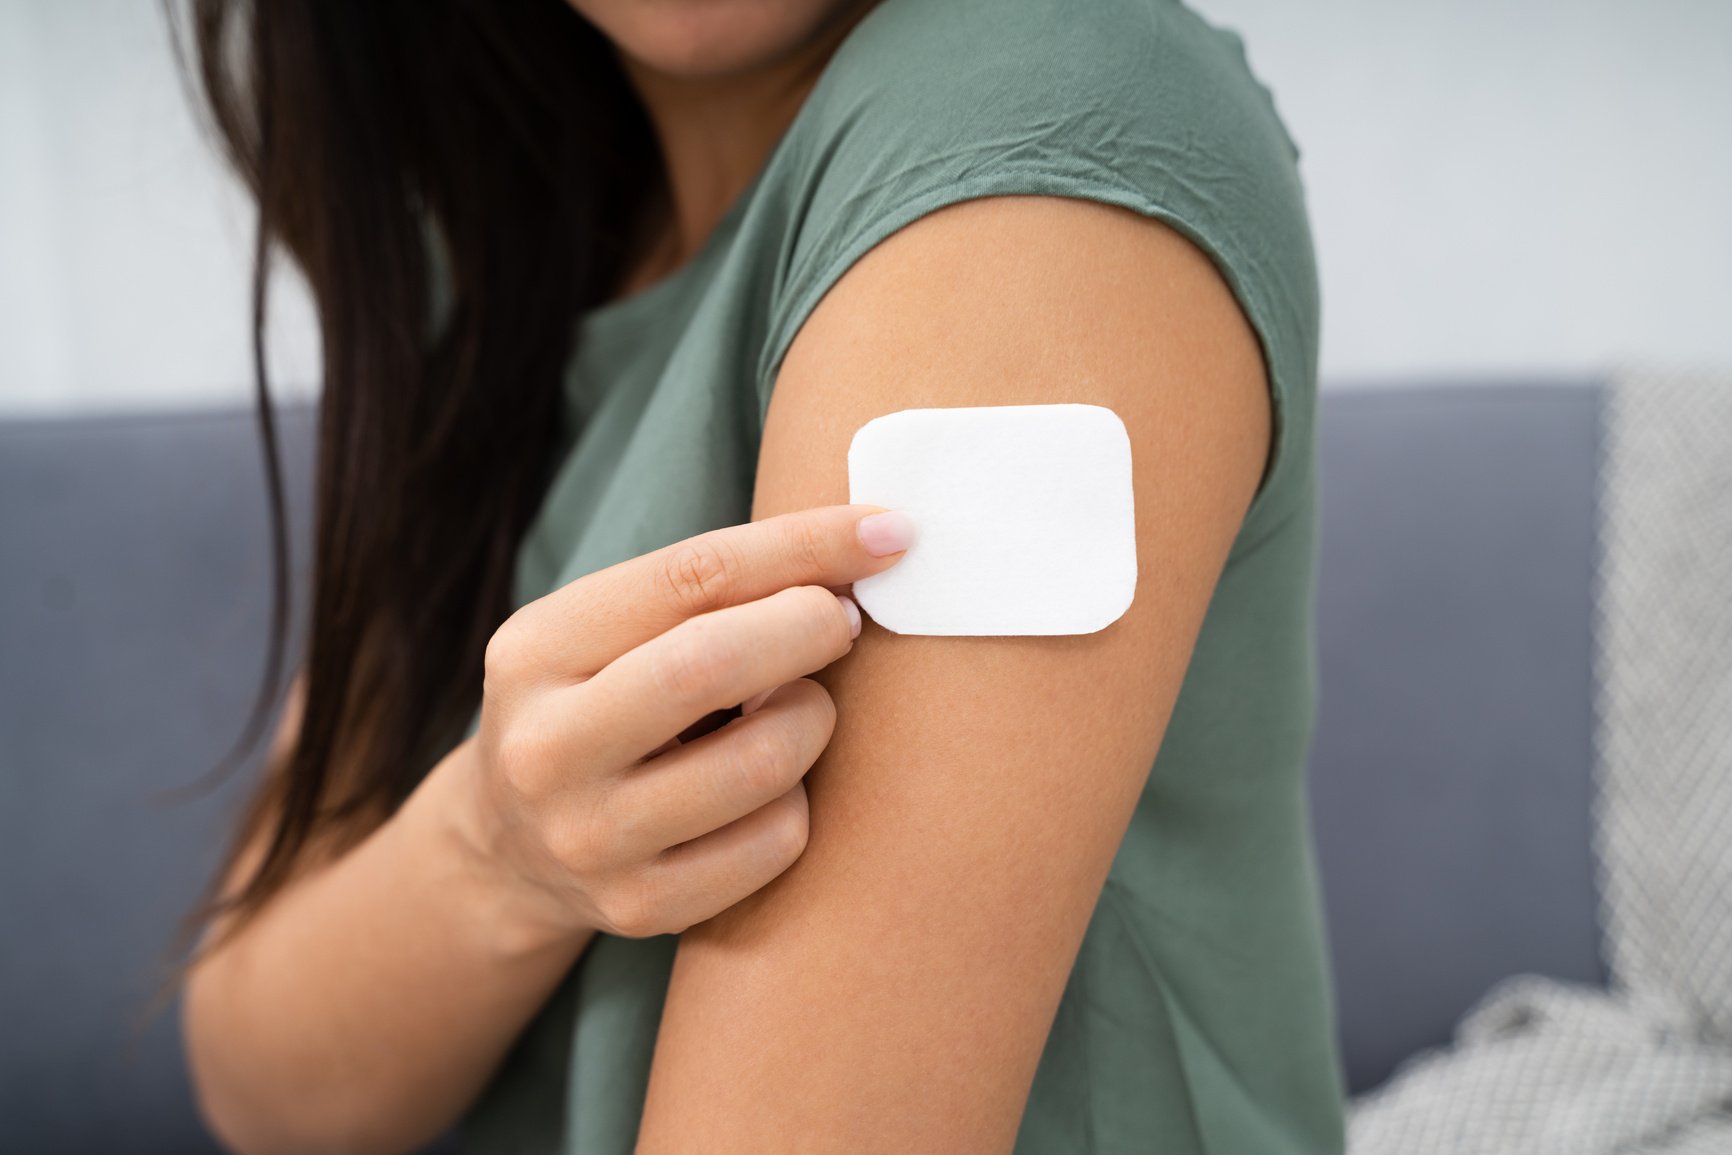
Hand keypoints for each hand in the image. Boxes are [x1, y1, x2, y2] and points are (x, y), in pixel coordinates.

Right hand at [452, 504, 913, 944]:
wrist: (513, 848)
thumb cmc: (599, 702)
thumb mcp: (610, 631)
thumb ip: (709, 590)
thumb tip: (864, 545)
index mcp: (535, 650)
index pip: (688, 576)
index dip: (803, 546)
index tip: (888, 529)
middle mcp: (546, 749)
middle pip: (713, 663)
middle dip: (810, 628)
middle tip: (844, 623)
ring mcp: (590, 840)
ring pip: (763, 762)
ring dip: (812, 719)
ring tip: (795, 707)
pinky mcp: (640, 907)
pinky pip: (777, 842)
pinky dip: (798, 801)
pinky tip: (769, 787)